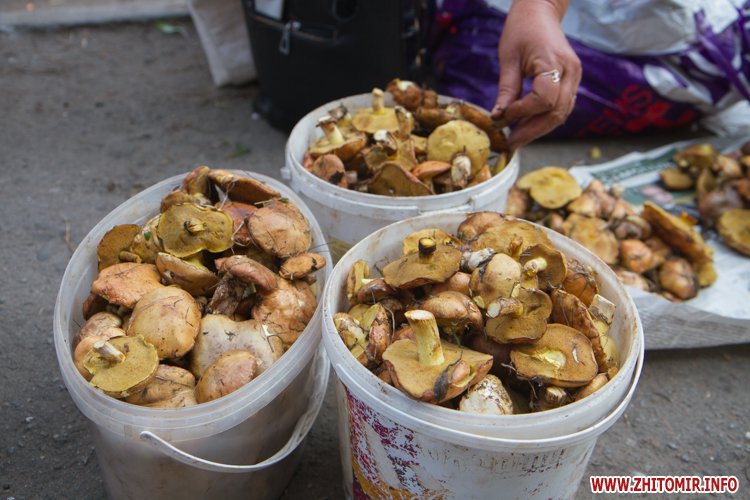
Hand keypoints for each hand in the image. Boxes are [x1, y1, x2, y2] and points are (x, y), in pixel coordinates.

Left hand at [491, 0, 580, 149]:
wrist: (540, 12)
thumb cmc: (522, 29)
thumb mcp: (508, 58)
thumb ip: (507, 89)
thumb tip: (498, 117)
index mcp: (555, 62)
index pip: (544, 99)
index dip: (523, 112)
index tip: (504, 116)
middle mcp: (571, 72)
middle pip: (557, 112)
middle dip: (532, 131)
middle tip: (510, 143)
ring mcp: (574, 78)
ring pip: (561, 114)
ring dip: (538, 129)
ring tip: (516, 138)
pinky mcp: (571, 81)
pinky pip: (561, 107)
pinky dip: (544, 119)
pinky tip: (526, 126)